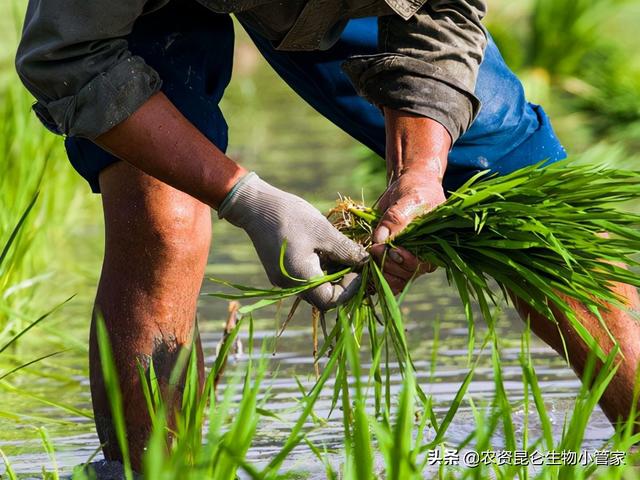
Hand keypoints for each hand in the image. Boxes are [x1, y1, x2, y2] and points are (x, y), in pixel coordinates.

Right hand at [219, 172, 368, 309]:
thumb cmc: (290, 216)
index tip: (359, 268)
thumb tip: (366, 262)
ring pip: (315, 288)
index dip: (350, 289)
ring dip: (332, 274)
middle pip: (323, 297)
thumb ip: (346, 251)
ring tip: (341, 252)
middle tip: (355, 260)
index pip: (331, 300)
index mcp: (300, 279)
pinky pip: (305, 278)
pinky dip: (320, 269)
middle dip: (343, 281)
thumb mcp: (324, 232)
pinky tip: (326, 250)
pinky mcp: (281, 272)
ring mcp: (283, 280)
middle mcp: (290, 286)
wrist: (256, 205)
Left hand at [371, 172, 444, 293]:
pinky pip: (389, 276)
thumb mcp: (407, 199)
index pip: (419, 264)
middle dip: (387, 264)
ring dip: (380, 272)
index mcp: (434, 245)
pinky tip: (369, 271)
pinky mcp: (397, 259)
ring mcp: (411, 259)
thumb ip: (395, 219)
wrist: (410, 186)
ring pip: (396, 279)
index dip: (400, 260)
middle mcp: (425, 256)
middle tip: (373, 250)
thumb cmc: (415, 191)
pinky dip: (377, 276)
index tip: (383, 249)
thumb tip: (379, 238)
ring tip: (369, 256)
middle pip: (405, 274)